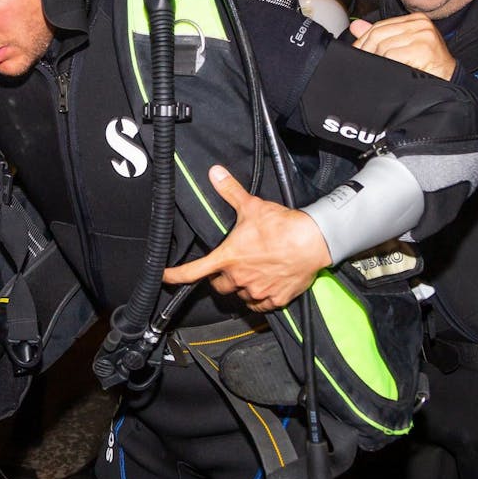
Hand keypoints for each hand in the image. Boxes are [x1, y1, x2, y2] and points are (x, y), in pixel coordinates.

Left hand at [161, 166, 330, 312]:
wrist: (312, 241)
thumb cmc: (282, 225)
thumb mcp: (252, 205)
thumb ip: (230, 191)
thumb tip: (215, 173)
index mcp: (228, 258)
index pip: (193, 272)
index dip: (175, 276)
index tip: (165, 276)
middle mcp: (239, 278)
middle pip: (219, 286)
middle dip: (220, 278)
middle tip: (228, 268)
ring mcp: (257, 291)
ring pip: (240, 296)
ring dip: (241, 287)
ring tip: (250, 274)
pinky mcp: (275, 300)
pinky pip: (261, 305)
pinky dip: (260, 298)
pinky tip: (265, 286)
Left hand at [349, 13, 456, 80]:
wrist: (449, 80)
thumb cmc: (427, 65)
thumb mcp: (403, 46)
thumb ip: (381, 35)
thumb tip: (356, 26)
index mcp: (415, 20)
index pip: (380, 26)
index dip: (363, 40)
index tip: (356, 52)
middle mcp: (420, 24)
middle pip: (379, 34)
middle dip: (365, 50)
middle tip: (362, 63)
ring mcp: (423, 35)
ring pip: (384, 46)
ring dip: (377, 60)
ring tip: (378, 69)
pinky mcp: (424, 48)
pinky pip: (392, 55)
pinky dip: (387, 65)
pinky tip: (390, 71)